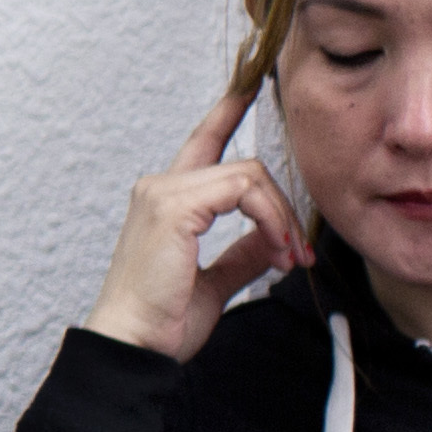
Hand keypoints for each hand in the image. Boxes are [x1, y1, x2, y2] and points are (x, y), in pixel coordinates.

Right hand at [83, 76, 309, 360]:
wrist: (133, 345)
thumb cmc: (160, 321)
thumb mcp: (212, 283)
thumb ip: (241, 255)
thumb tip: (272, 241)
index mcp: (166, 202)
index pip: (202, 144)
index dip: (225, 113)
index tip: (247, 86)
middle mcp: (159, 187)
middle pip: (244, 167)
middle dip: (283, 208)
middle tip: (298, 253)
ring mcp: (163, 193)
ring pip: (248, 176)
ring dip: (281, 218)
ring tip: (288, 258)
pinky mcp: (174, 207)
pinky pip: (242, 192)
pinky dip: (270, 220)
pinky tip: (276, 251)